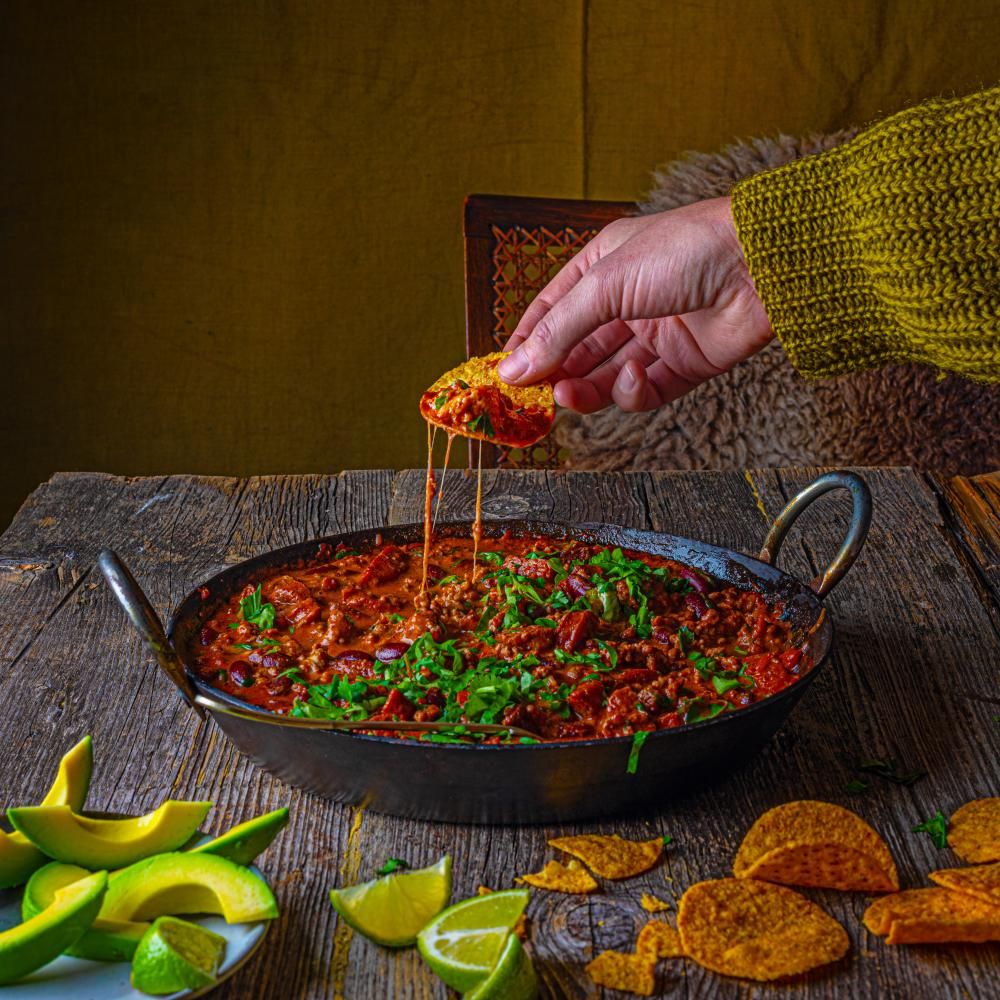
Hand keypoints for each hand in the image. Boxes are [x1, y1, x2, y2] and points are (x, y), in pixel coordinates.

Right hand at [497, 197, 773, 412]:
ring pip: (607, 374)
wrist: (763, 264)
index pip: (552, 309)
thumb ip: (559, 330)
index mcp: (603, 267)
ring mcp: (657, 335)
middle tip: (534, 395)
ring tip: (569, 395)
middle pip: (577, 348)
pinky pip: (645, 390)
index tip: (505, 373)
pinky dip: (632, 392)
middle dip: (555, 371)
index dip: (528, 341)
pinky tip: (631, 380)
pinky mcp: (685, 365)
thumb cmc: (686, 251)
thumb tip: (514, 368)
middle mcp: (628, 301)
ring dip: (585, 389)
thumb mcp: (606, 285)